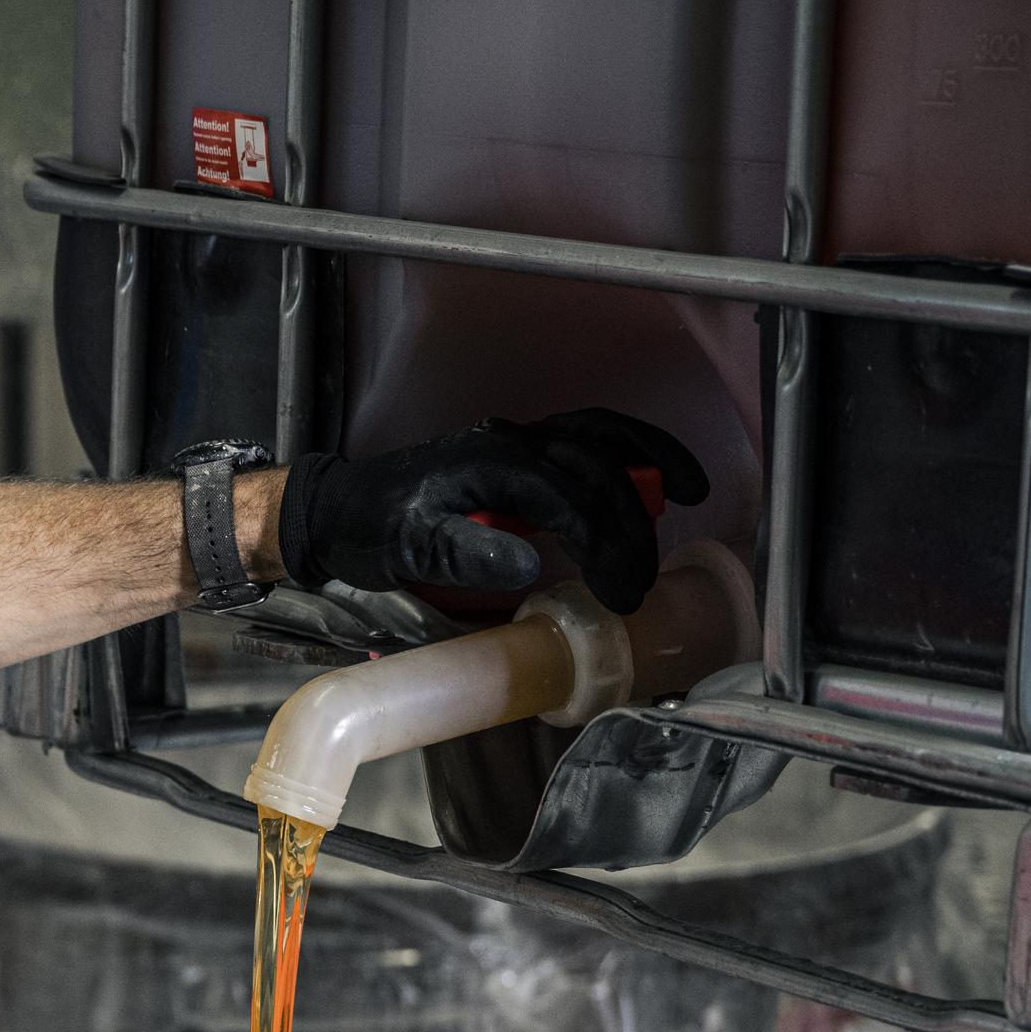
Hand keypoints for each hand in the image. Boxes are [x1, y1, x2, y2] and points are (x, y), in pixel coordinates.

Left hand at [278, 409, 708, 613]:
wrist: (338, 508)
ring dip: (650, 458)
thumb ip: (464, 553)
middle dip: (633, 524)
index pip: (573, 499)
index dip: (607, 547)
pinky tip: (648, 479)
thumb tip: (528, 562)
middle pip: (598, 468)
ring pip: (601, 436)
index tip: (623, 595)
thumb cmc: (371, 529)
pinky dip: (626, 453)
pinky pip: (587, 440)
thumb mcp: (407, 548)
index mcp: (493, 463)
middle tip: (644, 581)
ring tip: (692, 490)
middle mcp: (514, 441)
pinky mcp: (519, 451)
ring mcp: (518, 440)